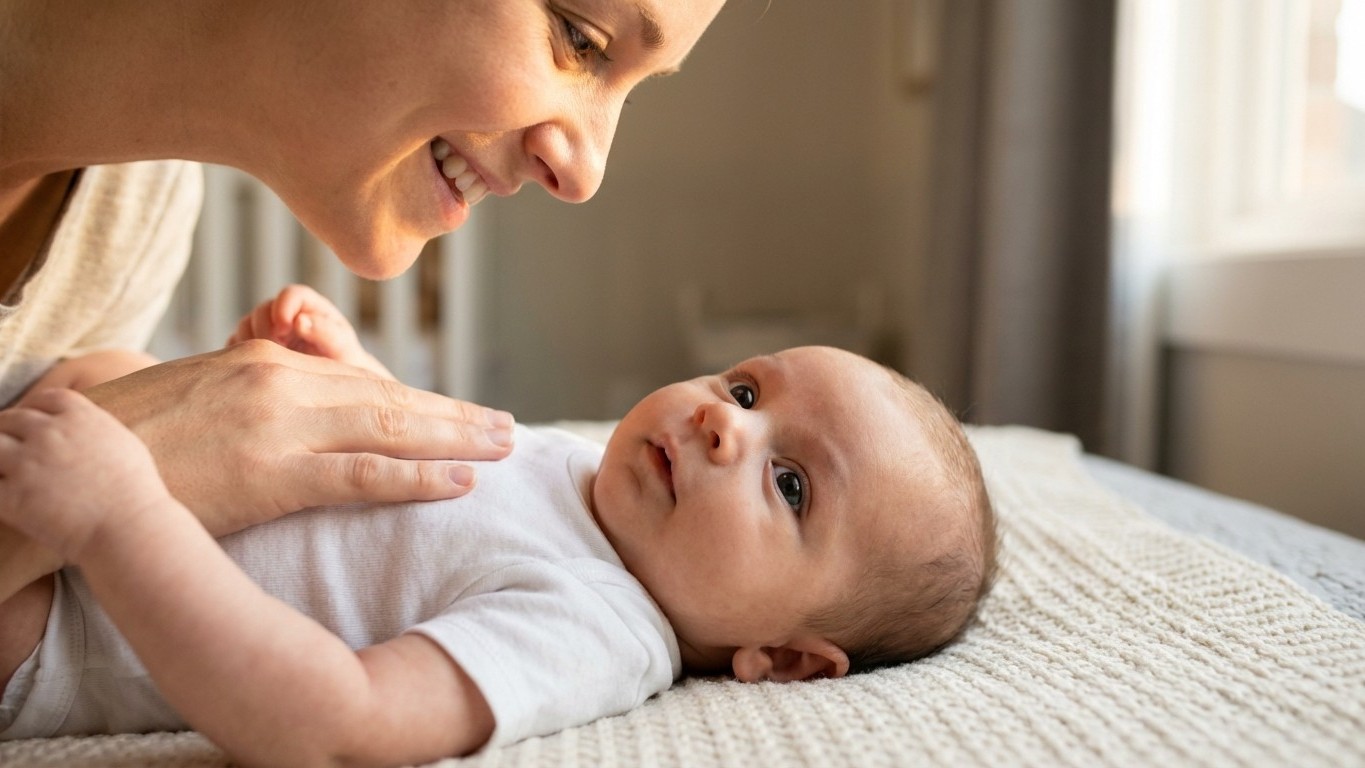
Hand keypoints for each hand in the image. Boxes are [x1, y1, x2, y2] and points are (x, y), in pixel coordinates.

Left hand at [0, 389, 171, 562]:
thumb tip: (85, 429)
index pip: (45, 399)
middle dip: (6, 431)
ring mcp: (28, 462)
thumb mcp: (125, 444)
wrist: (128, 527)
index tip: (30, 421)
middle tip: (9, 448)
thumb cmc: (136, 492)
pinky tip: (5, 495)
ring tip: (3, 469)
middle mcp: (49, 433)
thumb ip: (97, 429)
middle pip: (11, 419)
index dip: (34, 408)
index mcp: (80, 417)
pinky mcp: (13, 494)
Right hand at [81, 340, 513, 537]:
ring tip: (503, 448)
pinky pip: (362, 473)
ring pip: (390, 428)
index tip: (460, 414)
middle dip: (454, 414)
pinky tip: (459, 482)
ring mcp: (280, 425)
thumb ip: (259, 392)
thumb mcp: (204, 395)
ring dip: (455, 439)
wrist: (72, 458)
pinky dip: (417, 477)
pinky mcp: (272, 473)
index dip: (419, 400)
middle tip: (507, 427)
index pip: (362, 379)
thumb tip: (303, 398)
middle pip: (390, 396)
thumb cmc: (134, 435)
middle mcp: (283, 382)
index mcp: (268, 362)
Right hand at [228, 284, 391, 378]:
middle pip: (263, 309)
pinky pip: (236, 347)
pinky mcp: (255, 350)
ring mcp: (270, 333)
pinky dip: (241, 356)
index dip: (283, 306)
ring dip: (251, 343)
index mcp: (312, 309)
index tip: (284, 328)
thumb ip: (325, 332)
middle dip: (264, 327)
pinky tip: (256, 372)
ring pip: (246, 327)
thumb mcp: (342, 349)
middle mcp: (288, 317)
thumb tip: (300, 320)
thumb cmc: (347, 367)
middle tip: (275, 350)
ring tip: (269, 365)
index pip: (291, 295)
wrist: (340, 394)